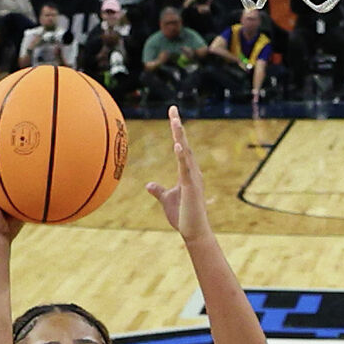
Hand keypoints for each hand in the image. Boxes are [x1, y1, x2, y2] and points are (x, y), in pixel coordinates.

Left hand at [144, 106, 209, 241]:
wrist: (194, 233)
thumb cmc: (182, 217)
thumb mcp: (167, 200)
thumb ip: (158, 190)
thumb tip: (148, 184)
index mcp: (186, 173)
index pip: (181, 147)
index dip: (177, 131)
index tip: (173, 115)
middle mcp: (192, 172)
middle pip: (185, 144)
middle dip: (178, 127)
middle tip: (173, 110)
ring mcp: (193, 178)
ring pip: (186, 152)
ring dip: (180, 136)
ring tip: (175, 121)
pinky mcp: (191, 187)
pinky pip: (186, 168)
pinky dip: (182, 156)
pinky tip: (178, 145)